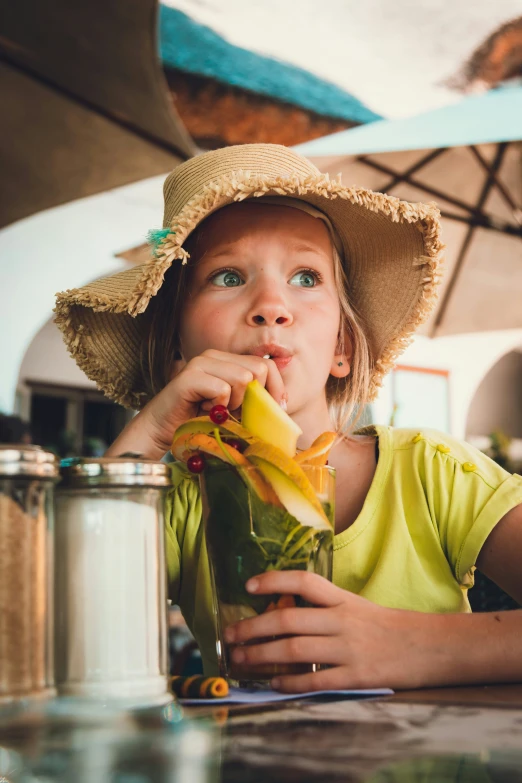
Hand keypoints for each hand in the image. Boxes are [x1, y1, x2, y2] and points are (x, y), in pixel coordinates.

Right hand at [106, 350, 284, 458]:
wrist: (161, 432)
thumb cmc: (198, 423)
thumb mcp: (233, 410)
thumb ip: (253, 401)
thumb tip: (284, 405)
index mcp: (226, 360)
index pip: (266, 364)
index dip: (276, 388)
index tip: (277, 409)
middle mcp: (214, 356)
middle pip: (259, 369)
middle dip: (256, 397)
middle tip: (238, 413)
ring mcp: (200, 364)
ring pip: (243, 378)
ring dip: (234, 404)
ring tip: (217, 412)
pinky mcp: (189, 377)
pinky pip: (222, 390)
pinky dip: (218, 407)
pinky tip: (204, 411)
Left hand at [224, 571, 440, 692]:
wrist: (431, 648)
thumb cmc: (388, 627)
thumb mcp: (357, 607)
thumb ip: (325, 608)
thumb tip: (283, 612)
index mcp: (343, 599)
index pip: (304, 581)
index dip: (274, 580)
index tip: (248, 586)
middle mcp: (343, 620)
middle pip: (290, 619)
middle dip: (254, 627)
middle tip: (230, 635)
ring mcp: (350, 649)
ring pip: (295, 649)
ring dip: (262, 655)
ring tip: (241, 659)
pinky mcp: (357, 677)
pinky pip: (316, 680)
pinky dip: (290, 682)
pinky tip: (272, 683)